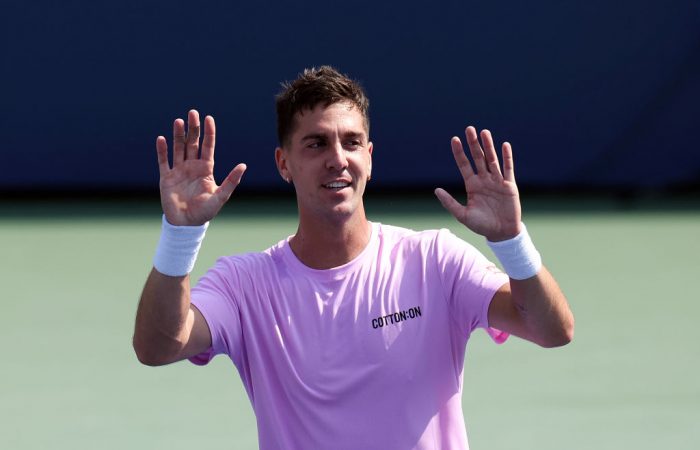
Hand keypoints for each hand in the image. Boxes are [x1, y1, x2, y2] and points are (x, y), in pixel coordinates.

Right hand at [156, 110, 246, 225]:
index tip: (208, 118)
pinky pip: (163, 161)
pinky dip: (162, 150)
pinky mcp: (166, 178)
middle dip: (193, 128)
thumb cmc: (205, 211)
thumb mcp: (221, 195)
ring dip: (178, 135)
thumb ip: (231, 180)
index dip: (208, 132)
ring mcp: (178, 171)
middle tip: (192, 112)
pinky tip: (161, 138)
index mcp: (206, 169)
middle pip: (193, 142)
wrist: (186, 224)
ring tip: (178, 121)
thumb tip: (243, 165)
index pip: (208, 146)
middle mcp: (192, 166)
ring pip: (178, 148)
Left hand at [435, 126, 520, 241]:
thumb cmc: (481, 225)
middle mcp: (484, 180)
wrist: (501, 233)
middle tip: (469, 129)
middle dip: (473, 144)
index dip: (459, 153)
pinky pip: (508, 168)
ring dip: (488, 146)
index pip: (464, 165)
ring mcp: (497, 181)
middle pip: (478, 158)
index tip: (454, 140)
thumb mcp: (462, 215)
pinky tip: (504, 145)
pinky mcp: (509, 185)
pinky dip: (507, 157)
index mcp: (472, 185)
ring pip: (492, 160)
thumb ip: (449, 203)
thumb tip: (436, 190)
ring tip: (484, 132)